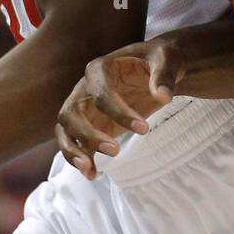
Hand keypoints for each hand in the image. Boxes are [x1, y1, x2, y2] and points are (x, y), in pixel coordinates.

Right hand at [55, 38, 185, 178]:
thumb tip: (164, 97)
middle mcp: (84, 88)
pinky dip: (81, 159)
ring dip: (73, 151)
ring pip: (65, 130)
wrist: (157, 68)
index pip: (99, 93)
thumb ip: (164, 75)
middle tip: (115, 151)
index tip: (145, 129)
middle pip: (71, 113)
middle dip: (88, 135)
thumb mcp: (167, 59)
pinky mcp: (90, 124)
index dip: (118, 112)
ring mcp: (84, 107)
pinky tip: (92, 175)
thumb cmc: (161, 59)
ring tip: (90, 170)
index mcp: (100, 68)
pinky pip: (76, 143)